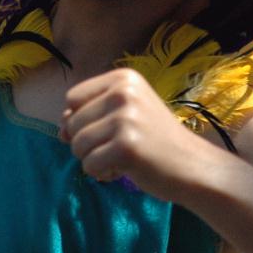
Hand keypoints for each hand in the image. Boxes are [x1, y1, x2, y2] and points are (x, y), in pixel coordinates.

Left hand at [59, 68, 213, 200]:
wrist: (192, 165)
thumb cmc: (157, 139)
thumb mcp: (127, 113)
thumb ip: (92, 114)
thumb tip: (60, 129)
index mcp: (123, 79)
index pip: (73, 97)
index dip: (80, 118)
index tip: (105, 129)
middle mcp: (123, 93)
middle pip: (72, 122)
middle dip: (87, 142)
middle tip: (117, 147)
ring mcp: (125, 119)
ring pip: (77, 144)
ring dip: (93, 158)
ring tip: (120, 157)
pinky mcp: (125, 147)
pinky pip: (89, 165)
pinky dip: (101, 173)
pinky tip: (124, 169)